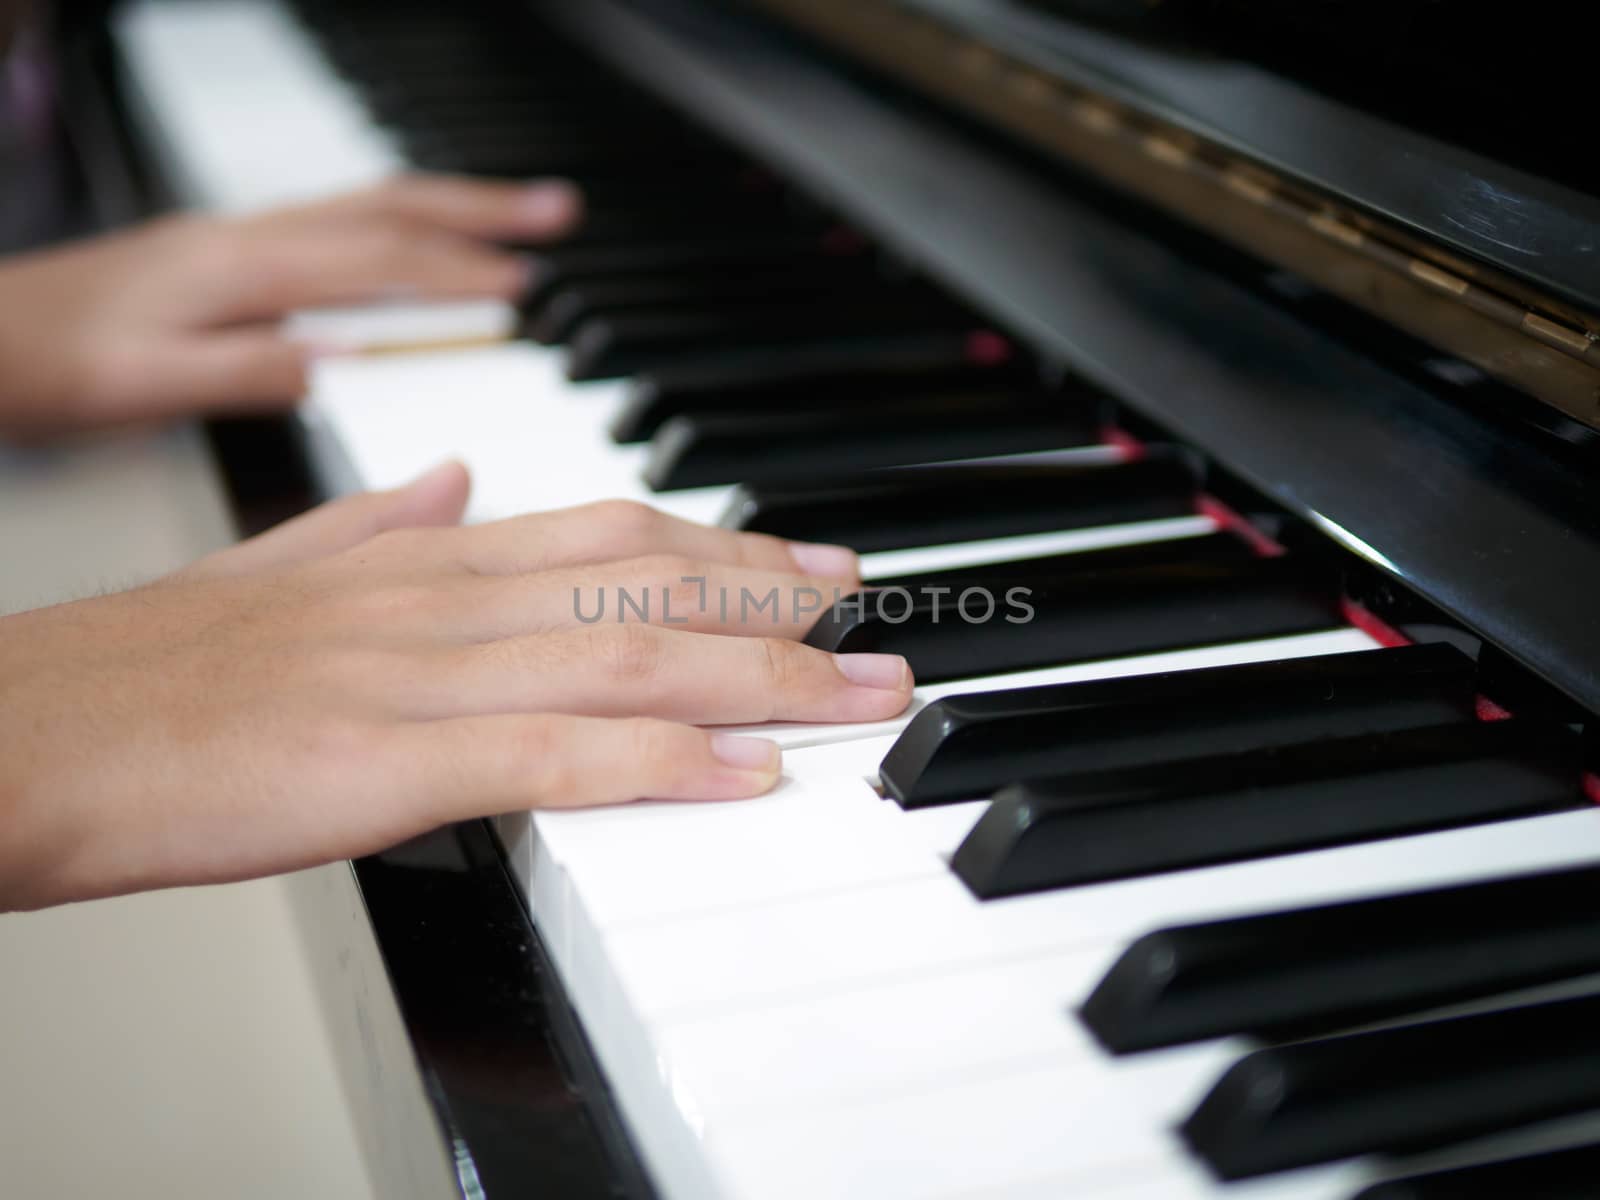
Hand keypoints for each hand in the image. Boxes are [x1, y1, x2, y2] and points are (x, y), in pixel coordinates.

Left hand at [0, 174, 580, 438]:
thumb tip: (338, 363)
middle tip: (558, 211)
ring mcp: (237, 238)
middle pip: (387, 207)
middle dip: (482, 209)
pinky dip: (398, 223)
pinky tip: (415, 241)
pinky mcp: (226, 252)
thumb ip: (244, 370)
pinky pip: (337, 222)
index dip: (454, 271)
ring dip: (449, 208)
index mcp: (238, 270)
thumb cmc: (46, 363)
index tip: (525, 286)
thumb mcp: (139, 385)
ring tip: (516, 215)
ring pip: (367, 204)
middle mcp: (246, 238)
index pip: (373, 260)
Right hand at [0, 466, 912, 909]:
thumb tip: (449, 481)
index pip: (607, 530)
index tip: (804, 560)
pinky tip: (747, 777)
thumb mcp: (275, 565)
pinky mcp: (389, 764)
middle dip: (775, 599)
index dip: (722, 541)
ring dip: (762, 676)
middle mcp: (438, 598)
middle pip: (645, 582)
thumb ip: (374, 519)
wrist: (29, 731)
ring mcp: (420, 677)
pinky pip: (560, 756)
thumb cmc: (146, 669)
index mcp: (418, 556)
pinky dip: (665, 763)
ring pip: (629, 657)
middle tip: (871, 615)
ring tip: (857, 694)